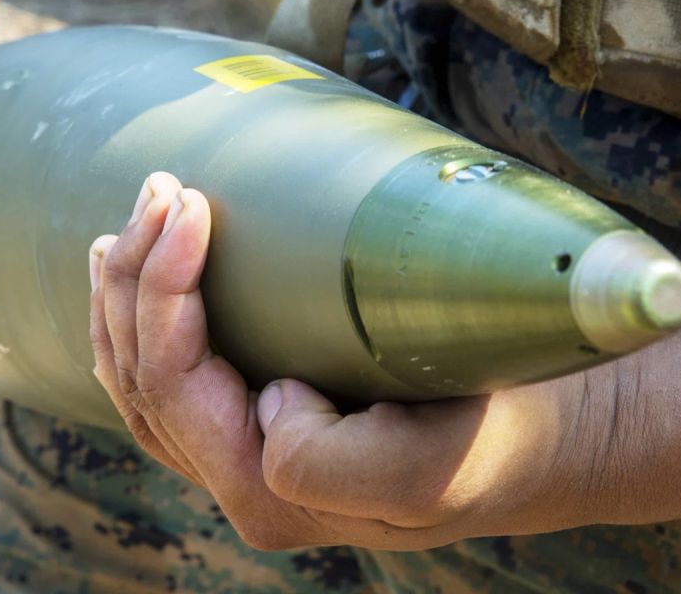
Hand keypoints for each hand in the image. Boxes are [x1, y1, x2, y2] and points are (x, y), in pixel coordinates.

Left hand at [89, 172, 680, 549]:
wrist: (551, 430)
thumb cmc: (501, 437)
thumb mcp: (429, 468)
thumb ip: (327, 464)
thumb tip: (267, 406)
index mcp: (267, 491)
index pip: (173, 384)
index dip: (164, 292)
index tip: (191, 202)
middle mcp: (243, 477)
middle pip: (143, 375)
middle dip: (137, 277)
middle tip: (159, 188)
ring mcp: (248, 447)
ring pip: (145, 374)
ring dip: (129, 292)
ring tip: (130, 222)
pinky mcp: (267, 413)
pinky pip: (175, 375)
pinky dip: (148, 319)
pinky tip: (137, 275)